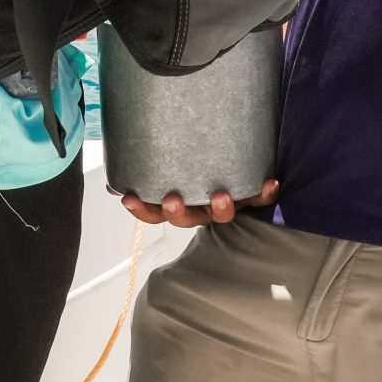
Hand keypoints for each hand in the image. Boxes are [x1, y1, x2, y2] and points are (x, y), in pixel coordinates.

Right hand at [115, 179, 279, 228]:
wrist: (238, 164)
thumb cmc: (199, 163)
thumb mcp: (168, 162)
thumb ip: (142, 166)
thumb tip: (111, 179)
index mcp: (179, 202)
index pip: (155, 213)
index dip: (143, 209)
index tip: (129, 198)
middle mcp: (201, 208)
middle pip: (187, 219)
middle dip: (178, 212)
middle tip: (172, 200)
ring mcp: (226, 204)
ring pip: (222, 214)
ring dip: (221, 208)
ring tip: (221, 196)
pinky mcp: (251, 196)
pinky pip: (260, 199)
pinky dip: (264, 192)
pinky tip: (270, 182)